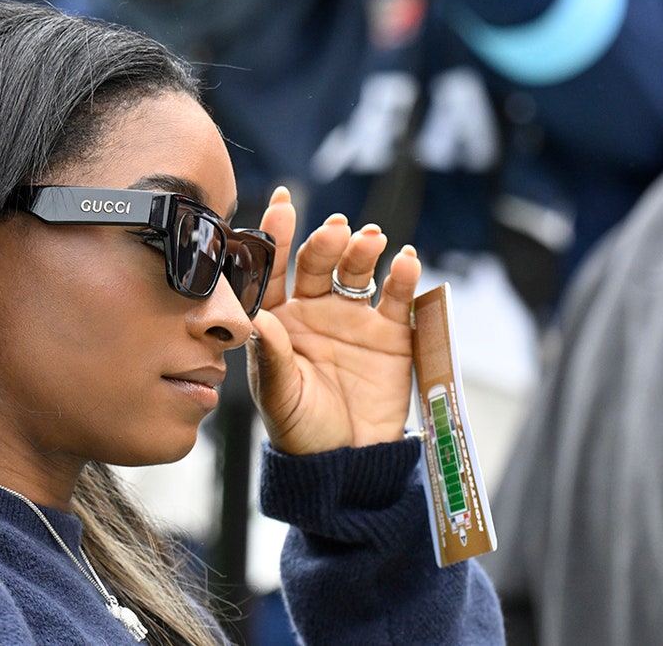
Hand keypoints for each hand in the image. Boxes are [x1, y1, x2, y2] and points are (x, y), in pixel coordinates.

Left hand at [246, 187, 421, 454]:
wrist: (347, 460)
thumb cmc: (299, 427)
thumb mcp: (277, 394)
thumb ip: (268, 354)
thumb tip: (256, 317)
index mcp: (278, 319)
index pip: (273, 271)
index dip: (275, 237)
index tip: (281, 203)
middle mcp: (314, 309)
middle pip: (318, 264)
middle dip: (325, 242)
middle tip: (335, 229)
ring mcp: (354, 317)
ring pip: (357, 271)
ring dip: (363, 251)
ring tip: (370, 239)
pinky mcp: (392, 332)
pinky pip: (398, 298)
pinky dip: (404, 277)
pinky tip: (405, 261)